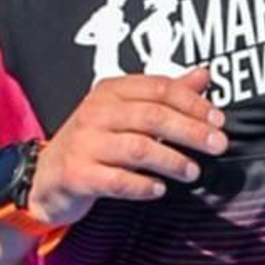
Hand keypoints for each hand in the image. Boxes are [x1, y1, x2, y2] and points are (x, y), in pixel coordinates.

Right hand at [30, 68, 228, 229]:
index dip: (193, 103)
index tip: (218, 120)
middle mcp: (95, 113)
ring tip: (193, 171)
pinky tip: (160, 189)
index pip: (159, 88)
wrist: (46, 178)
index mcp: (110, 91)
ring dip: (172, 160)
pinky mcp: (77, 175)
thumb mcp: (126, 112)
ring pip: (138, 148)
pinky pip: (117, 180)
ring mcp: (84, 144)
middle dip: (190, 130)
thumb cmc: (94, 143)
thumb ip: (165, 95)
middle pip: (152, 116)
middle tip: (218, 145)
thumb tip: (204, 75)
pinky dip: (143, 186)